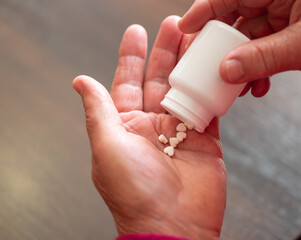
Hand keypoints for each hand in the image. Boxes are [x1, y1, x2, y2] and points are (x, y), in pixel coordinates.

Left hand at [73, 16, 225, 239]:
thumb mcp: (107, 147)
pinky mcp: (205, 140)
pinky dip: (213, 89)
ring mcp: (180, 132)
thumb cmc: (135, 194)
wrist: (172, 226)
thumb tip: (81, 81)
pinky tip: (214, 70)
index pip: (127, 82)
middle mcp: (153, 126)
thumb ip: (99, 111)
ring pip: (185, 89)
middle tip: (174, 26)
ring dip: (190, 65)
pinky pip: (210, 108)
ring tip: (195, 40)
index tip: (136, 32)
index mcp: (126, 126)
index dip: (131, 56)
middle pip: (160, 80)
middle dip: (165, 52)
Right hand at [179, 0, 300, 94]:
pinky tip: (257, 85)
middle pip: (238, 17)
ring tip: (234, 83)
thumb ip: (265, 56)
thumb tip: (227, 68)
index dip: (206, 9)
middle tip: (207, 63)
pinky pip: (264, 52)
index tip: (186, 27)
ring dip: (240, 63)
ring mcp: (288, 18)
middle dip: (222, 44)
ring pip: (249, 39)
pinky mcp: (293, 37)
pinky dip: (257, 70)